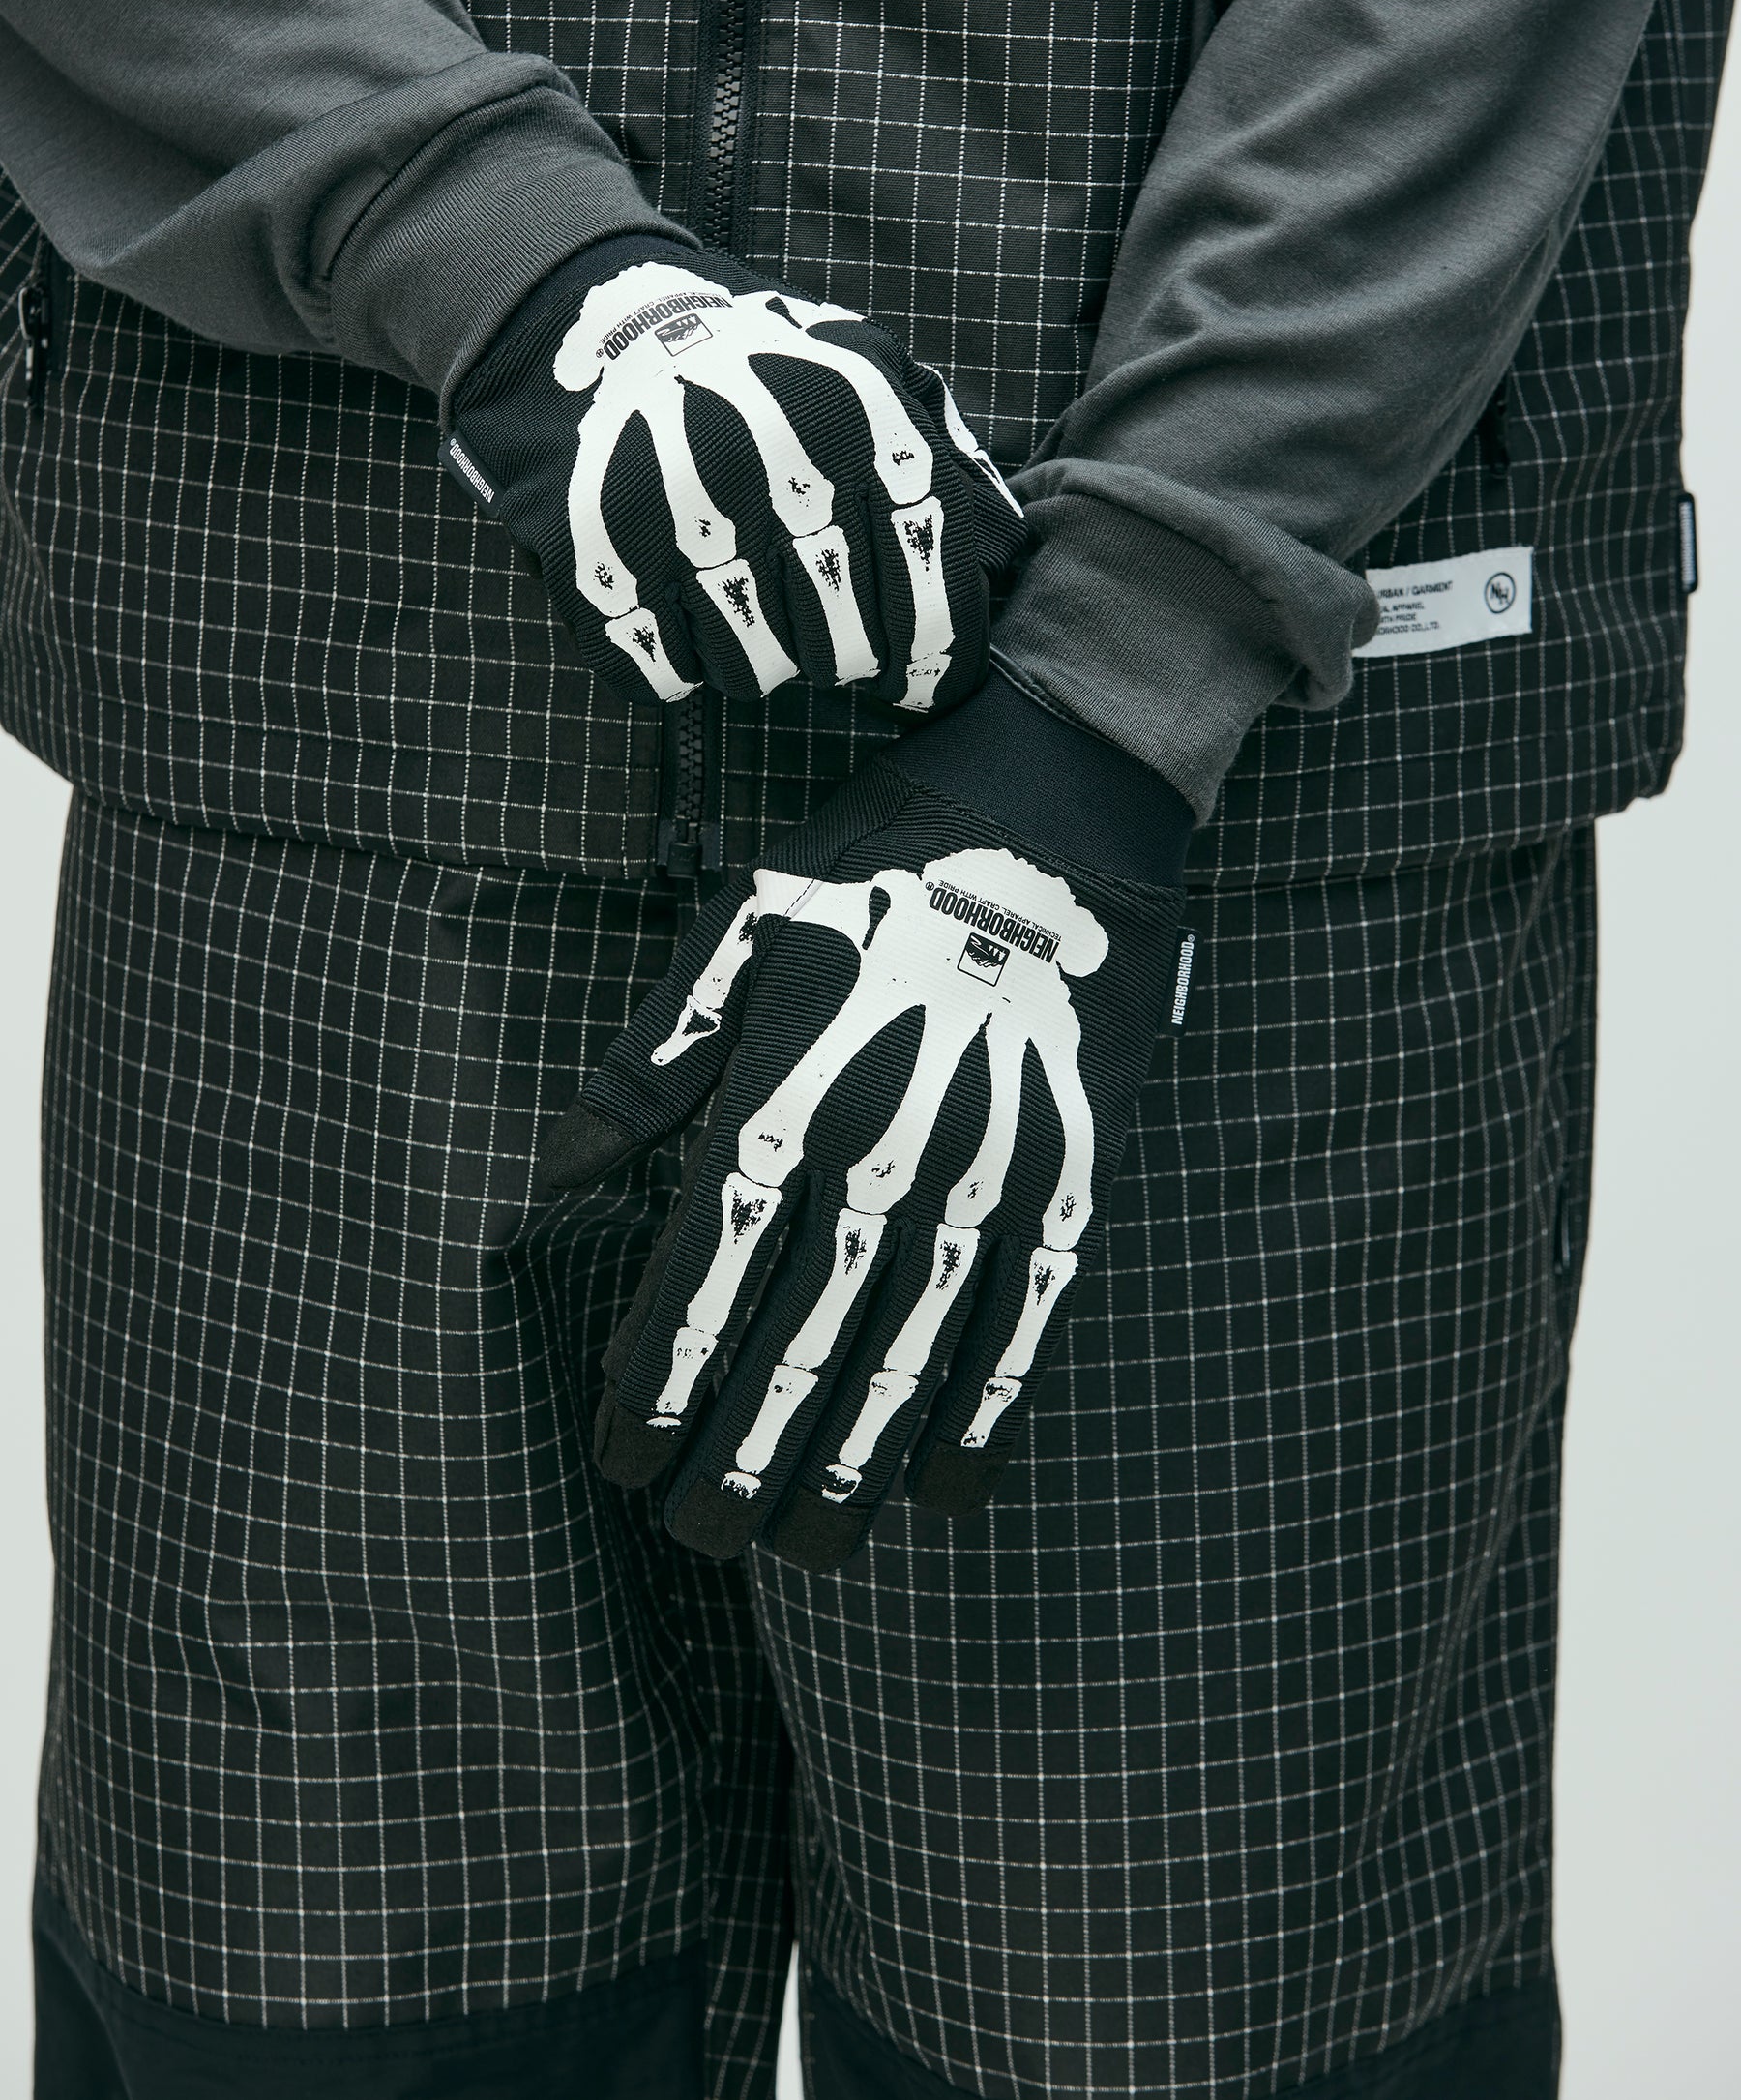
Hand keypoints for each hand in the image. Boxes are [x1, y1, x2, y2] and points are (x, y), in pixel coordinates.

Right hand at [446, 237, 1026, 711]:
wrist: (603, 328)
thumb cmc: (768, 374)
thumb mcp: (872, 372)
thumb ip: (946, 451)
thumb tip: (1009, 550)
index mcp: (854, 424)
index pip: (924, 591)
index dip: (937, 661)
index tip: (926, 686)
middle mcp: (769, 468)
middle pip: (844, 650)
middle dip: (851, 662)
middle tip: (835, 642)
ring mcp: (677, 517)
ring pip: (756, 672)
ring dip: (764, 659)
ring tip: (753, 601)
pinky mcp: (597, 559)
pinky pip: (666, 673)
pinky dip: (682, 658)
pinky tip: (683, 600)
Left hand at [538, 675, 1191, 1571]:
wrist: (1061, 805)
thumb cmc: (880, 863)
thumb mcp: (739, 927)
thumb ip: (649, 1060)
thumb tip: (557, 1174)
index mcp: (782, 1095)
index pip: (697, 1279)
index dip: (655, 1384)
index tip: (622, 1462)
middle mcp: (877, 1155)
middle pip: (793, 1344)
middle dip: (738, 1457)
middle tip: (699, 1541)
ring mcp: (985, 1175)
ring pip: (901, 1362)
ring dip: (847, 1468)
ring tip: (806, 1555)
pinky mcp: (1070, 1176)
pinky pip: (1026, 1327)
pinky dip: (984, 1418)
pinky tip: (942, 1490)